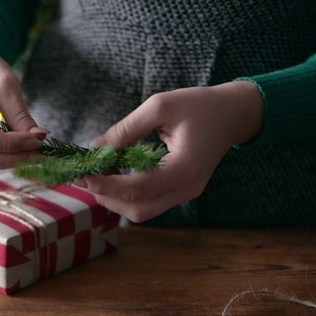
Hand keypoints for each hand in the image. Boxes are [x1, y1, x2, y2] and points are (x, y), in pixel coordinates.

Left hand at [75, 81, 263, 222]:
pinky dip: (128, 195)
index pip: (137, 189)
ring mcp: (187, 193)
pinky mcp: (184, 191)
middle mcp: (187, 188)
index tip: (82, 171)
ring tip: (97, 175)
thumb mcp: (160, 106)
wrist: (233, 114)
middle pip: (137, 209)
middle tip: (84, 176)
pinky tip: (115, 175)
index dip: (105, 183)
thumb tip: (94, 148)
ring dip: (115, 199)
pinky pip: (151, 203)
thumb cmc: (198, 104)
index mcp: (184, 167)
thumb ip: (126, 129)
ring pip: (142, 211)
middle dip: (106, 197)